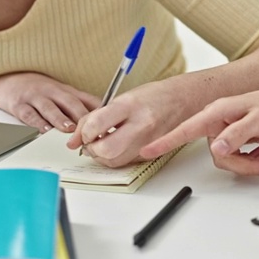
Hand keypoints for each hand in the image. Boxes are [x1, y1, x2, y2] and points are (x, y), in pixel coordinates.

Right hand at [0, 71, 99, 132]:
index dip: (97, 112)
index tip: (107, 124)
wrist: (6, 79)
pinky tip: (42, 130)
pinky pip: (28, 114)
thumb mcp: (61, 92)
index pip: (85, 99)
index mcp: (65, 90)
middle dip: (82, 116)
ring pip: (50, 108)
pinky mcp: (19, 104)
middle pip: (70, 102)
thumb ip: (81, 103)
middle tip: (91, 130)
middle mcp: (52, 92)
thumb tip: (104, 118)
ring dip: (61, 118)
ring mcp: (35, 97)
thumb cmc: (38, 90)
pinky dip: (36, 122)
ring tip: (69, 129)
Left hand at [64, 79, 188, 167]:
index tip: (82, 133)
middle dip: (92, 149)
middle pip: (106, 149)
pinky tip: (117, 147)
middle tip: (90, 143)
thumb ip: (97, 116)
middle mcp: (140, 124)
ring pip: (115, 161)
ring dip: (102, 157)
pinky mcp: (153, 153)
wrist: (183, 99)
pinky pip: (127, 162)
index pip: (96, 125)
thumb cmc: (153, 96)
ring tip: (102, 145)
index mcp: (129, 105)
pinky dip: (116, 158)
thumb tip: (75, 139)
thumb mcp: (122, 98)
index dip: (83, 133)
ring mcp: (148, 141)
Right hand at [141, 85, 258, 175]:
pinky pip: (238, 155)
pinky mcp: (239, 135)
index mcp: (219, 112)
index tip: (146, 150)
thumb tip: (217, 149)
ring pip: (229, 158)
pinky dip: (253, 159)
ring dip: (251, 163)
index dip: (165, 141)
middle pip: (218, 155)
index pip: (187, 129)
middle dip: (242, 164)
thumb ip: (237, 134)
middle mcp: (220, 119)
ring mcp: (229, 128)